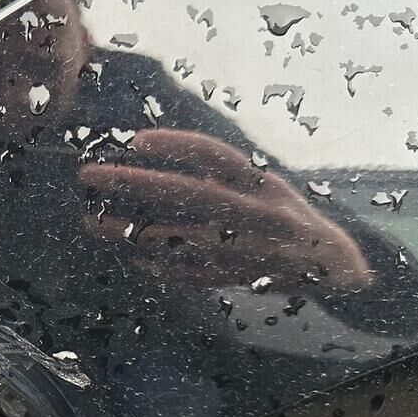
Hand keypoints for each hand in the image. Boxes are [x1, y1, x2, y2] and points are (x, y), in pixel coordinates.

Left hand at [79, 129, 370, 290]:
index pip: (213, 156)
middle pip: (181, 193)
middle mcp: (247, 214)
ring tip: (91, 222)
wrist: (329, 266)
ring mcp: (236, 248)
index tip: (137, 140)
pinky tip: (132, 256)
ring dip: (128, 230)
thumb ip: (221, 170)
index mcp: (259, 184)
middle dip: (132, 182)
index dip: (176, 145)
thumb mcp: (265, 182)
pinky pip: (182, 272)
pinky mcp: (229, 276)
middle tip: (89, 174)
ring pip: (171, 237)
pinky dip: (155, 264)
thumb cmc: (287, 215)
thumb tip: (157, 149)